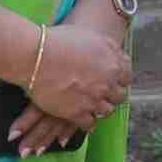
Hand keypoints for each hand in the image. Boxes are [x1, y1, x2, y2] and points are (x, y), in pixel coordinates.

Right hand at [24, 9, 129, 131]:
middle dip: (111, 95)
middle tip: (103, 94)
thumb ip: (109, 49)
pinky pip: (89, 124)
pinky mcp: (77, 113)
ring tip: (94, 108)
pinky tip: (84, 121)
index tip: (113, 81)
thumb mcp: (92, 37)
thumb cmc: (59, 42)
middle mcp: (107, 84)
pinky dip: (87, 123)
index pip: (126, 78)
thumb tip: (118, 56)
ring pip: (107, 112)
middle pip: (119, 96)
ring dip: (101, 109)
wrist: (35, 56)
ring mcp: (93, 100)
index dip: (118, 80)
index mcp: (113, 65)